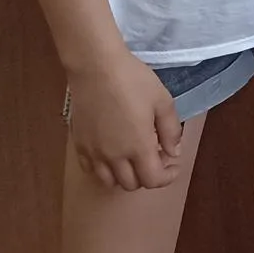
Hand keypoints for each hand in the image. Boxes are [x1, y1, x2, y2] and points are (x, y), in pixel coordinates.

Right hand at [66, 49, 183, 189]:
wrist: (97, 68)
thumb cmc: (134, 81)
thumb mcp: (163, 102)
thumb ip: (171, 131)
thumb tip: (174, 153)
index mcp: (138, 147)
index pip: (153, 180)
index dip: (167, 177)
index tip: (173, 164)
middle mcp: (114, 157)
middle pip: (131, 184)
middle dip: (148, 175)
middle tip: (156, 155)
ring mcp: (93, 153)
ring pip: (109, 181)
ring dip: (125, 175)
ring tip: (134, 156)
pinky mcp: (79, 145)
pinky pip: (90, 170)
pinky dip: (104, 169)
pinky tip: (113, 152)